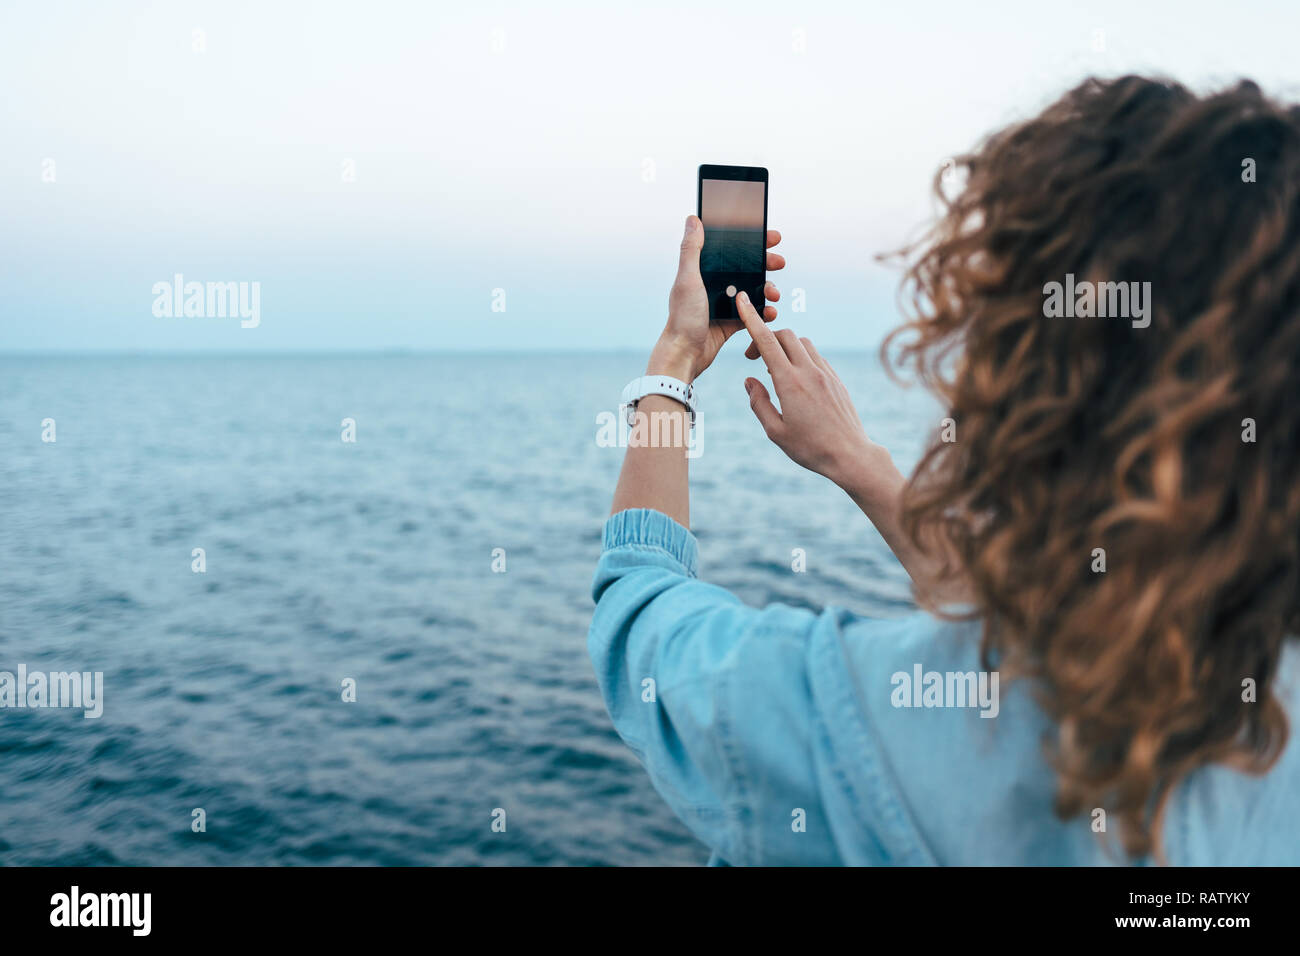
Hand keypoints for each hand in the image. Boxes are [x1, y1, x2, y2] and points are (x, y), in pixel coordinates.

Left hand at [647, 215, 784, 381]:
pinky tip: (771, 313)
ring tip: (774, 294)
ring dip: (768, 289)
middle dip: (766, 264)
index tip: (771, 237)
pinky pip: (753, 312)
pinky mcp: (731, 321)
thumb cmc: (682, 317)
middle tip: (780, 262)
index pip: (731, 250)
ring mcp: (724, 303)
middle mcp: (714, 285)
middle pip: (746, 268)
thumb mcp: (687, 279)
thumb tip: (693, 218)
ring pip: (753, 290)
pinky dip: (764, 312)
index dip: (752, 242)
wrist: (685, 354)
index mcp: (703, 271)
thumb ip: (691, 250)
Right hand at [734, 291, 902, 504]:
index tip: (742, 301)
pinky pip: (816, 356)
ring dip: (785, 347)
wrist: (850, 455)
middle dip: (767, 337)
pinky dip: (800, 357)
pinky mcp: (836, 379)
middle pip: (786, 335)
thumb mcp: (775, 431)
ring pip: (802, 343)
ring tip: (775, 371)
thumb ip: (758, 403)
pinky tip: (795, 379)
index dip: (751, 319)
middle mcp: (809, 372)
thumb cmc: (810, 448)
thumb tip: (750, 381)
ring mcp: (826, 373)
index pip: (767, 341)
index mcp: (790, 383)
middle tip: (754, 359)